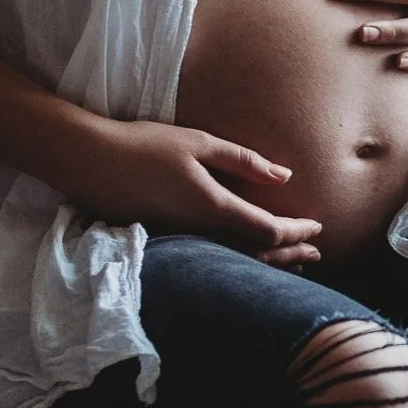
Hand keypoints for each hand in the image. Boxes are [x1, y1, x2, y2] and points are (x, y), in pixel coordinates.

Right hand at [74, 119, 322, 266]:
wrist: (89, 163)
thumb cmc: (144, 146)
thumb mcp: (199, 142)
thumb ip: (243, 161)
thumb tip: (284, 176)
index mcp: (213, 207)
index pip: (268, 230)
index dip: (296, 232)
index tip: (318, 229)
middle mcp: (200, 232)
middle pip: (255, 255)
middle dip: (289, 255)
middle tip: (316, 256)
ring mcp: (183, 240)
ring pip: (235, 262)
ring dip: (267, 263)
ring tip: (292, 264)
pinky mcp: (168, 240)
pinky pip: (215, 258)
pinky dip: (241, 260)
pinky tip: (247, 257)